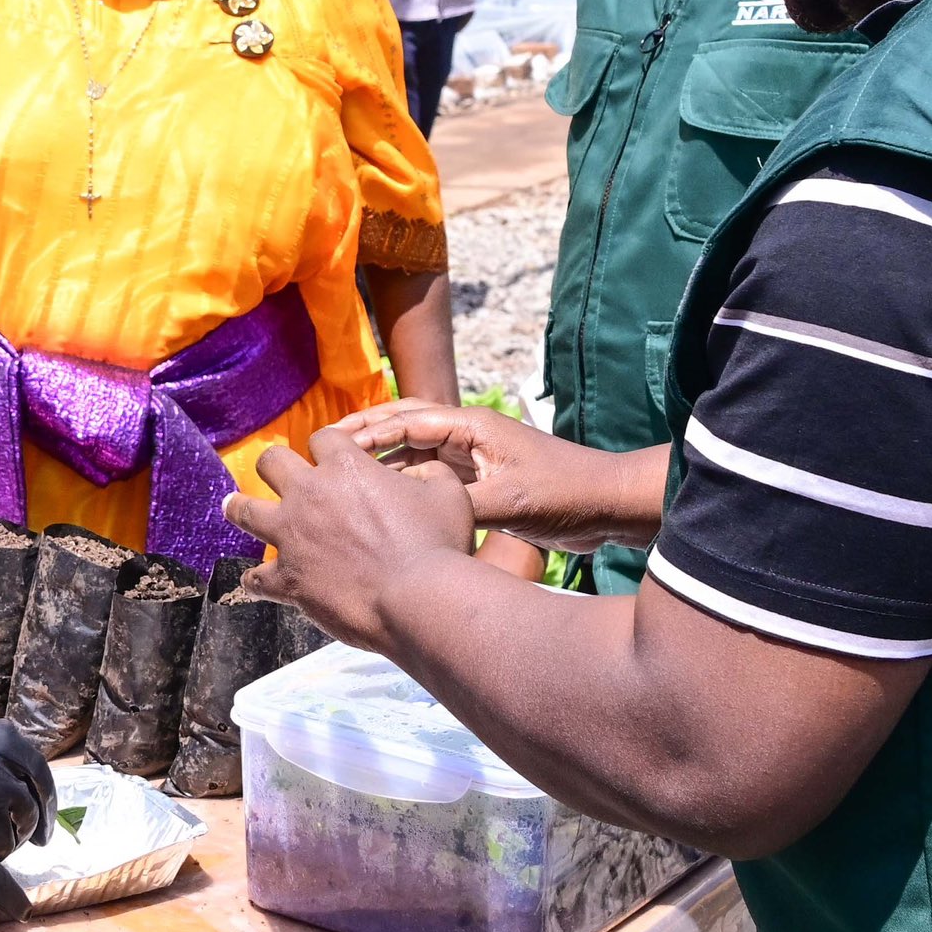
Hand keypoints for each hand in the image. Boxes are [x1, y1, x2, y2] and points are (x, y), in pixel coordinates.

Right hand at [0, 623, 54, 921]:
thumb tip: (3, 771)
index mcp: (4, 742)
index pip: (41, 782)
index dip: (45, 808)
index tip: (44, 827)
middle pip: (25, 818)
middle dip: (16, 832)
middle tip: (0, 839)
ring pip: (5, 846)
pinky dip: (6, 895)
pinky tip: (20, 910)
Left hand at [230, 427, 480, 653]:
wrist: (418, 599)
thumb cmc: (438, 545)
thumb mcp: (448, 493)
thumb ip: (430, 472)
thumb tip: (421, 469)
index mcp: (346, 467)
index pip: (323, 438)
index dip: (327, 445)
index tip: (329, 456)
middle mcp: (310, 495)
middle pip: (271, 462)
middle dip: (274, 465)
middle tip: (275, 473)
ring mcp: (292, 537)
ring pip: (245, 510)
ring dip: (239, 508)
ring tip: (232, 506)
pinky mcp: (287, 579)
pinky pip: (255, 577)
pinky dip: (256, 580)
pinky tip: (256, 581)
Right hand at [315, 402, 663, 551]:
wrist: (608, 505)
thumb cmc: (565, 495)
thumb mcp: (508, 503)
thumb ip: (458, 504)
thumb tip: (411, 513)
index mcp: (471, 426)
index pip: (406, 419)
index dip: (366, 431)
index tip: (330, 444)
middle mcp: (468, 433)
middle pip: (403, 424)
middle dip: (363, 434)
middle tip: (323, 449)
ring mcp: (474, 454)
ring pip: (414, 448)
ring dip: (381, 456)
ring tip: (342, 473)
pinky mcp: (481, 476)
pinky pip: (430, 471)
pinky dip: (404, 478)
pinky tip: (383, 497)